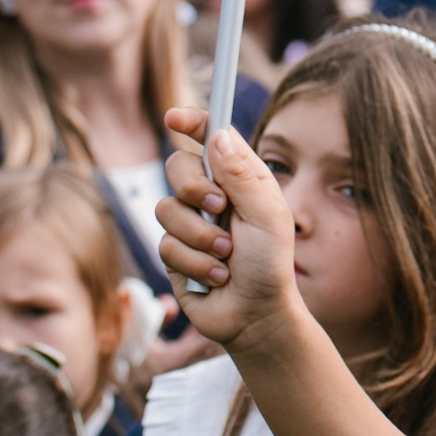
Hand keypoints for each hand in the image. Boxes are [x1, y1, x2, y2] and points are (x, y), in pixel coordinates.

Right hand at [158, 108, 298, 356]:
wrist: (256, 317)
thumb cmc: (270, 266)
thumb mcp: (267, 216)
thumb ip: (243, 176)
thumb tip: (218, 136)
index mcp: (240, 180)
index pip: (211, 139)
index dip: (192, 123)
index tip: (175, 119)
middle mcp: (212, 197)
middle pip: (177, 167)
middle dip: (193, 188)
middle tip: (219, 208)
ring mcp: (190, 224)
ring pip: (166, 209)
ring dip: (200, 237)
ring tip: (226, 257)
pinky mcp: (175, 252)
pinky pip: (165, 244)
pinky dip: (194, 262)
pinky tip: (215, 277)